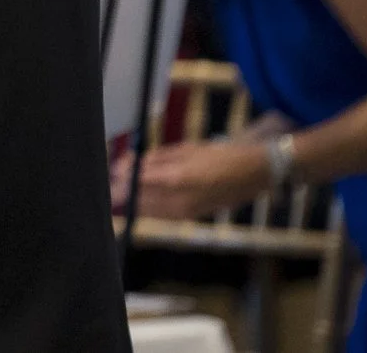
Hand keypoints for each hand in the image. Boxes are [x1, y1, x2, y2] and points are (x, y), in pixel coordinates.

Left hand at [113, 139, 273, 220]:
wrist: (254, 174)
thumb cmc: (219, 155)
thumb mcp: (185, 149)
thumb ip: (154, 159)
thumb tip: (128, 164)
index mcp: (178, 178)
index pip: (138, 181)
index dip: (121, 177)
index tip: (112, 170)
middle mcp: (180, 199)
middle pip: (140, 200)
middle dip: (122, 191)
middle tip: (112, 180)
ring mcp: (187, 212)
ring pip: (148, 210)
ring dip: (133, 200)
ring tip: (124, 188)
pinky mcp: (191, 217)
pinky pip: (162, 214)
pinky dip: (148, 206)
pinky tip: (144, 196)